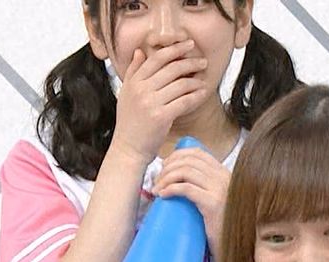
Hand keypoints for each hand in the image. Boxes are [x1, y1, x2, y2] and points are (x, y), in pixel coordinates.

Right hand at [107, 40, 209, 165]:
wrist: (128, 149)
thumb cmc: (129, 123)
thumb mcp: (126, 94)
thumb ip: (133, 72)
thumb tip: (140, 51)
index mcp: (133, 82)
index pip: (156, 58)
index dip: (174, 49)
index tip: (188, 45)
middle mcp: (141, 90)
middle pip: (171, 69)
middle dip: (190, 63)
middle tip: (202, 62)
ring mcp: (151, 103)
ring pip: (180, 84)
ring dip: (195, 81)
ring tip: (203, 80)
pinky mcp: (161, 117)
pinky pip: (184, 101)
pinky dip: (196, 96)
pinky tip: (202, 93)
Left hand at [152, 147, 230, 256]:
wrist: (234, 246)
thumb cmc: (219, 226)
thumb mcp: (214, 200)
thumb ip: (204, 186)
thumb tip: (176, 177)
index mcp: (224, 173)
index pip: (198, 153)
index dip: (177, 155)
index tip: (164, 167)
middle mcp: (223, 177)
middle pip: (188, 161)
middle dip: (167, 168)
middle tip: (157, 182)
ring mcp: (220, 189)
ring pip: (185, 172)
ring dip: (165, 178)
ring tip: (157, 190)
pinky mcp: (213, 203)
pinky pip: (186, 188)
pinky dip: (170, 189)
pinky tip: (163, 196)